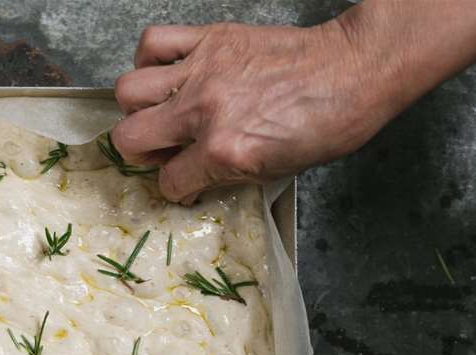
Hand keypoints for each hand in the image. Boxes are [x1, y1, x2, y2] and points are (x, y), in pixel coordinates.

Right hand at [112, 21, 382, 202]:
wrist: (356, 70)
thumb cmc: (327, 124)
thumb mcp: (276, 170)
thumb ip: (224, 173)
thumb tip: (193, 176)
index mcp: (224, 150)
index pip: (170, 180)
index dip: (177, 186)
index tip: (186, 181)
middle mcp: (204, 110)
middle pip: (130, 137)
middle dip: (142, 151)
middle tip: (165, 146)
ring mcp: (203, 71)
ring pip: (129, 90)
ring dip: (139, 107)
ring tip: (162, 108)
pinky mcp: (211, 38)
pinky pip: (154, 41)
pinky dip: (149, 58)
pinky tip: (167, 71)